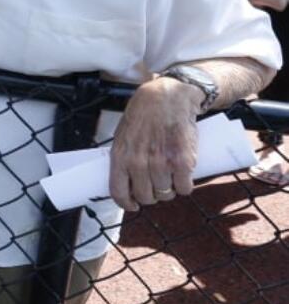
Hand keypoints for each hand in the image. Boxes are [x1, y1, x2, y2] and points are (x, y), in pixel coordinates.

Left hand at [109, 77, 201, 210]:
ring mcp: (161, 162)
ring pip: (165, 194)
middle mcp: (139, 162)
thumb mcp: (123, 136)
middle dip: (151, 196)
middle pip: (146, 197)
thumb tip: (124, 181)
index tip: (133, 205)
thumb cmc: (143, 116)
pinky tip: (183, 177)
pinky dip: (184, 187)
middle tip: (156, 187)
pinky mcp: (183, 161)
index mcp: (121, 156)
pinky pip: (184, 188)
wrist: (167, 98)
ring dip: (168, 191)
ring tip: (169, 177)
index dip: (127, 204)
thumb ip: (123, 157)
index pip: (119, 192)